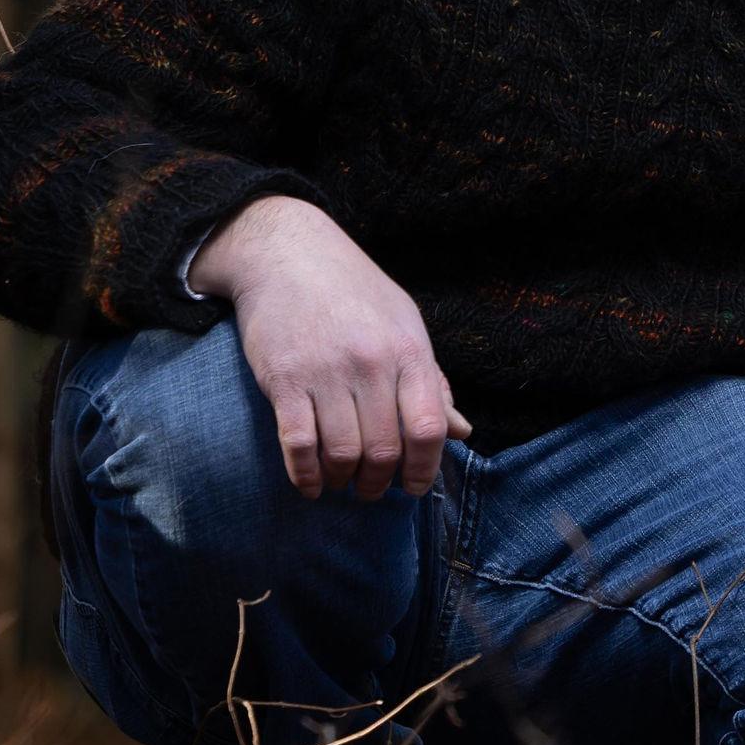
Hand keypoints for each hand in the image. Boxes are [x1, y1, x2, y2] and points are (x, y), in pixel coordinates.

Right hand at [190, 195, 471, 499]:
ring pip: (342, 453)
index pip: (429, 426)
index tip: (415, 487)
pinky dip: (305, 476)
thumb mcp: (406, 325)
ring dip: (344, 481)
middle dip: (381, 483)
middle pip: (384, 448)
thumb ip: (431, 381)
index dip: (425, 468)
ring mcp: (326, 372)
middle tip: (374, 490)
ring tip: (344, 483)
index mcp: (410, 351)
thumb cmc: (356, 293)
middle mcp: (372, 364)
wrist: (290, 254)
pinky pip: (297, 444)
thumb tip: (461, 432)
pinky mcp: (283, 380)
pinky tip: (311, 485)